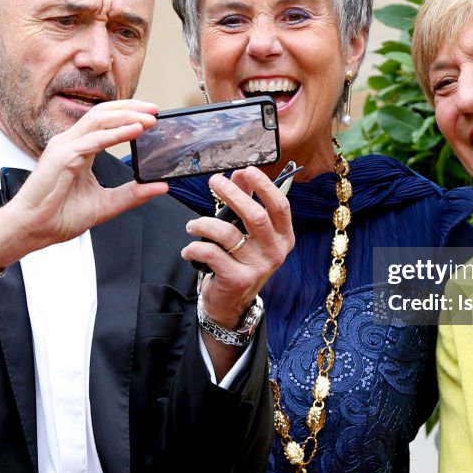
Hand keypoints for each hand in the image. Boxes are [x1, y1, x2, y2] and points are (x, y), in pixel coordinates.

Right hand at [0, 100, 167, 271]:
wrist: (32, 229)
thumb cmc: (58, 216)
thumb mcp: (106, 204)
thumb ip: (133, 194)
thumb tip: (160, 186)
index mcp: (79, 149)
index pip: (105, 121)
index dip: (128, 114)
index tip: (152, 116)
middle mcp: (70, 142)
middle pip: (103, 113)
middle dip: (131, 108)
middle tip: (155, 110)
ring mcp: (64, 147)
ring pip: (99, 120)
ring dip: (127, 117)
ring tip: (149, 119)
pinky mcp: (62, 157)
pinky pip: (93, 140)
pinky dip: (116, 134)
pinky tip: (134, 131)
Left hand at [181, 167, 293, 328]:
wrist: (233, 302)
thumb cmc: (241, 260)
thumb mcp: (249, 232)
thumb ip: (246, 201)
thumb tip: (239, 174)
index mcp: (283, 236)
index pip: (280, 206)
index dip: (264, 186)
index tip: (247, 170)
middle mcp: (275, 251)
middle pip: (255, 215)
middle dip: (232, 195)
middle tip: (213, 182)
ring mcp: (258, 267)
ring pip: (227, 234)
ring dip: (204, 224)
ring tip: (192, 225)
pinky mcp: (238, 279)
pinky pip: (211, 253)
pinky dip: (194, 248)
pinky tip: (189, 249)